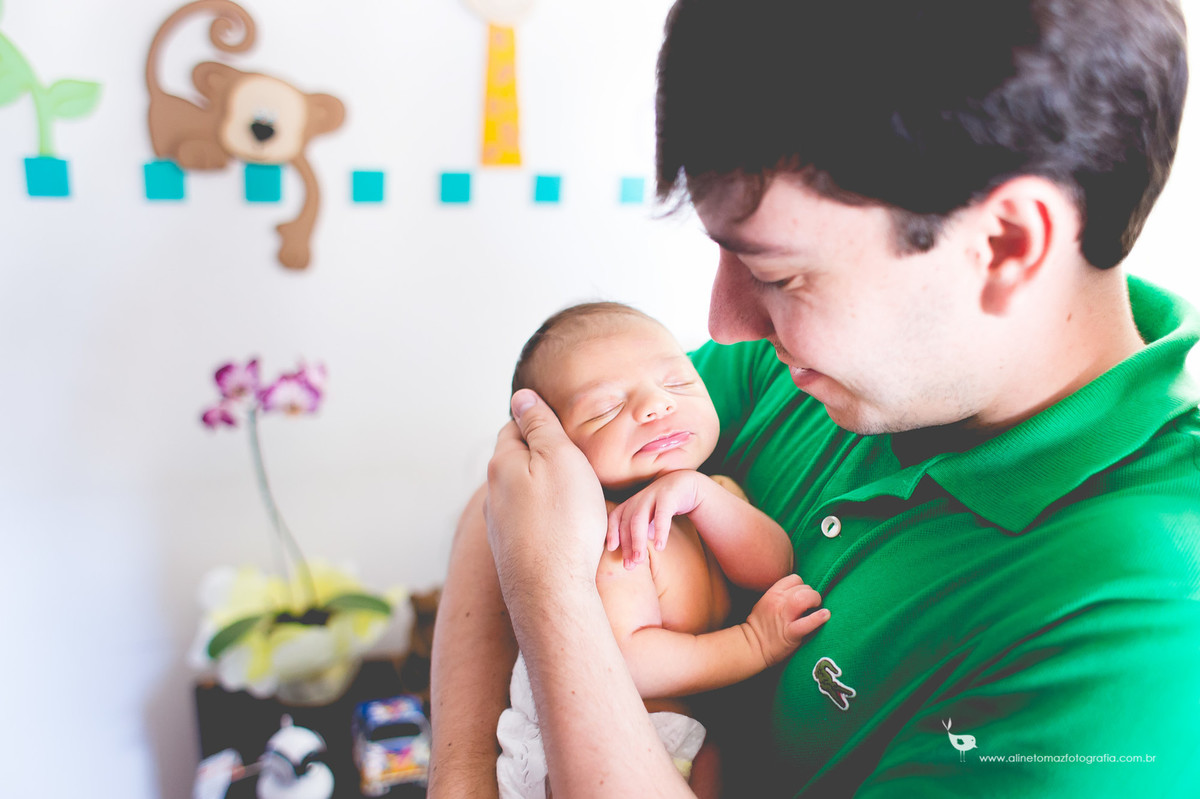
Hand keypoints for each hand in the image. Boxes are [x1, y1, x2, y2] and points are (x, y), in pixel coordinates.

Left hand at [485, 390, 608, 591]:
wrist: (552, 592)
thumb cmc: (563, 521)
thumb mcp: (559, 457)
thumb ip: (540, 425)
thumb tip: (520, 395)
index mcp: (502, 463)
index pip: (515, 426)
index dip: (541, 423)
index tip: (566, 430)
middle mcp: (494, 493)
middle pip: (517, 461)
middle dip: (543, 458)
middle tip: (577, 463)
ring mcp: (501, 525)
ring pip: (524, 494)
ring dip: (546, 491)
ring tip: (577, 498)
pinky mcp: (513, 552)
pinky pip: (530, 523)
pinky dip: (548, 519)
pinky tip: (568, 529)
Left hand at [607, 470, 707, 568]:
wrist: (686, 484)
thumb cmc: (663, 505)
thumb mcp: (649, 518)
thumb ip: (640, 533)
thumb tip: (634, 556)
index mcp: (631, 503)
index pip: (616, 518)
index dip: (612, 531)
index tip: (612, 549)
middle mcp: (639, 499)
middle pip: (627, 522)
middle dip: (627, 544)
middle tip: (629, 566)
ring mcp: (652, 496)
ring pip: (640, 519)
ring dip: (638, 540)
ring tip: (639, 559)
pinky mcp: (669, 496)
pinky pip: (662, 514)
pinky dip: (659, 530)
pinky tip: (660, 546)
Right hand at [743, 574, 827, 667]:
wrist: (751, 646)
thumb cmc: (761, 625)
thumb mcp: (766, 602)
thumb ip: (781, 595)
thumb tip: (800, 592)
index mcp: (772, 593)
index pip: (795, 579)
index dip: (803, 587)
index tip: (804, 597)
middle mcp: (778, 602)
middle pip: (803, 587)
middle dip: (811, 595)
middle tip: (812, 606)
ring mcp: (784, 617)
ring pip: (805, 598)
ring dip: (815, 601)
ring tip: (818, 609)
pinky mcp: (790, 633)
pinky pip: (807, 623)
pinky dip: (818, 618)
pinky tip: (825, 615)